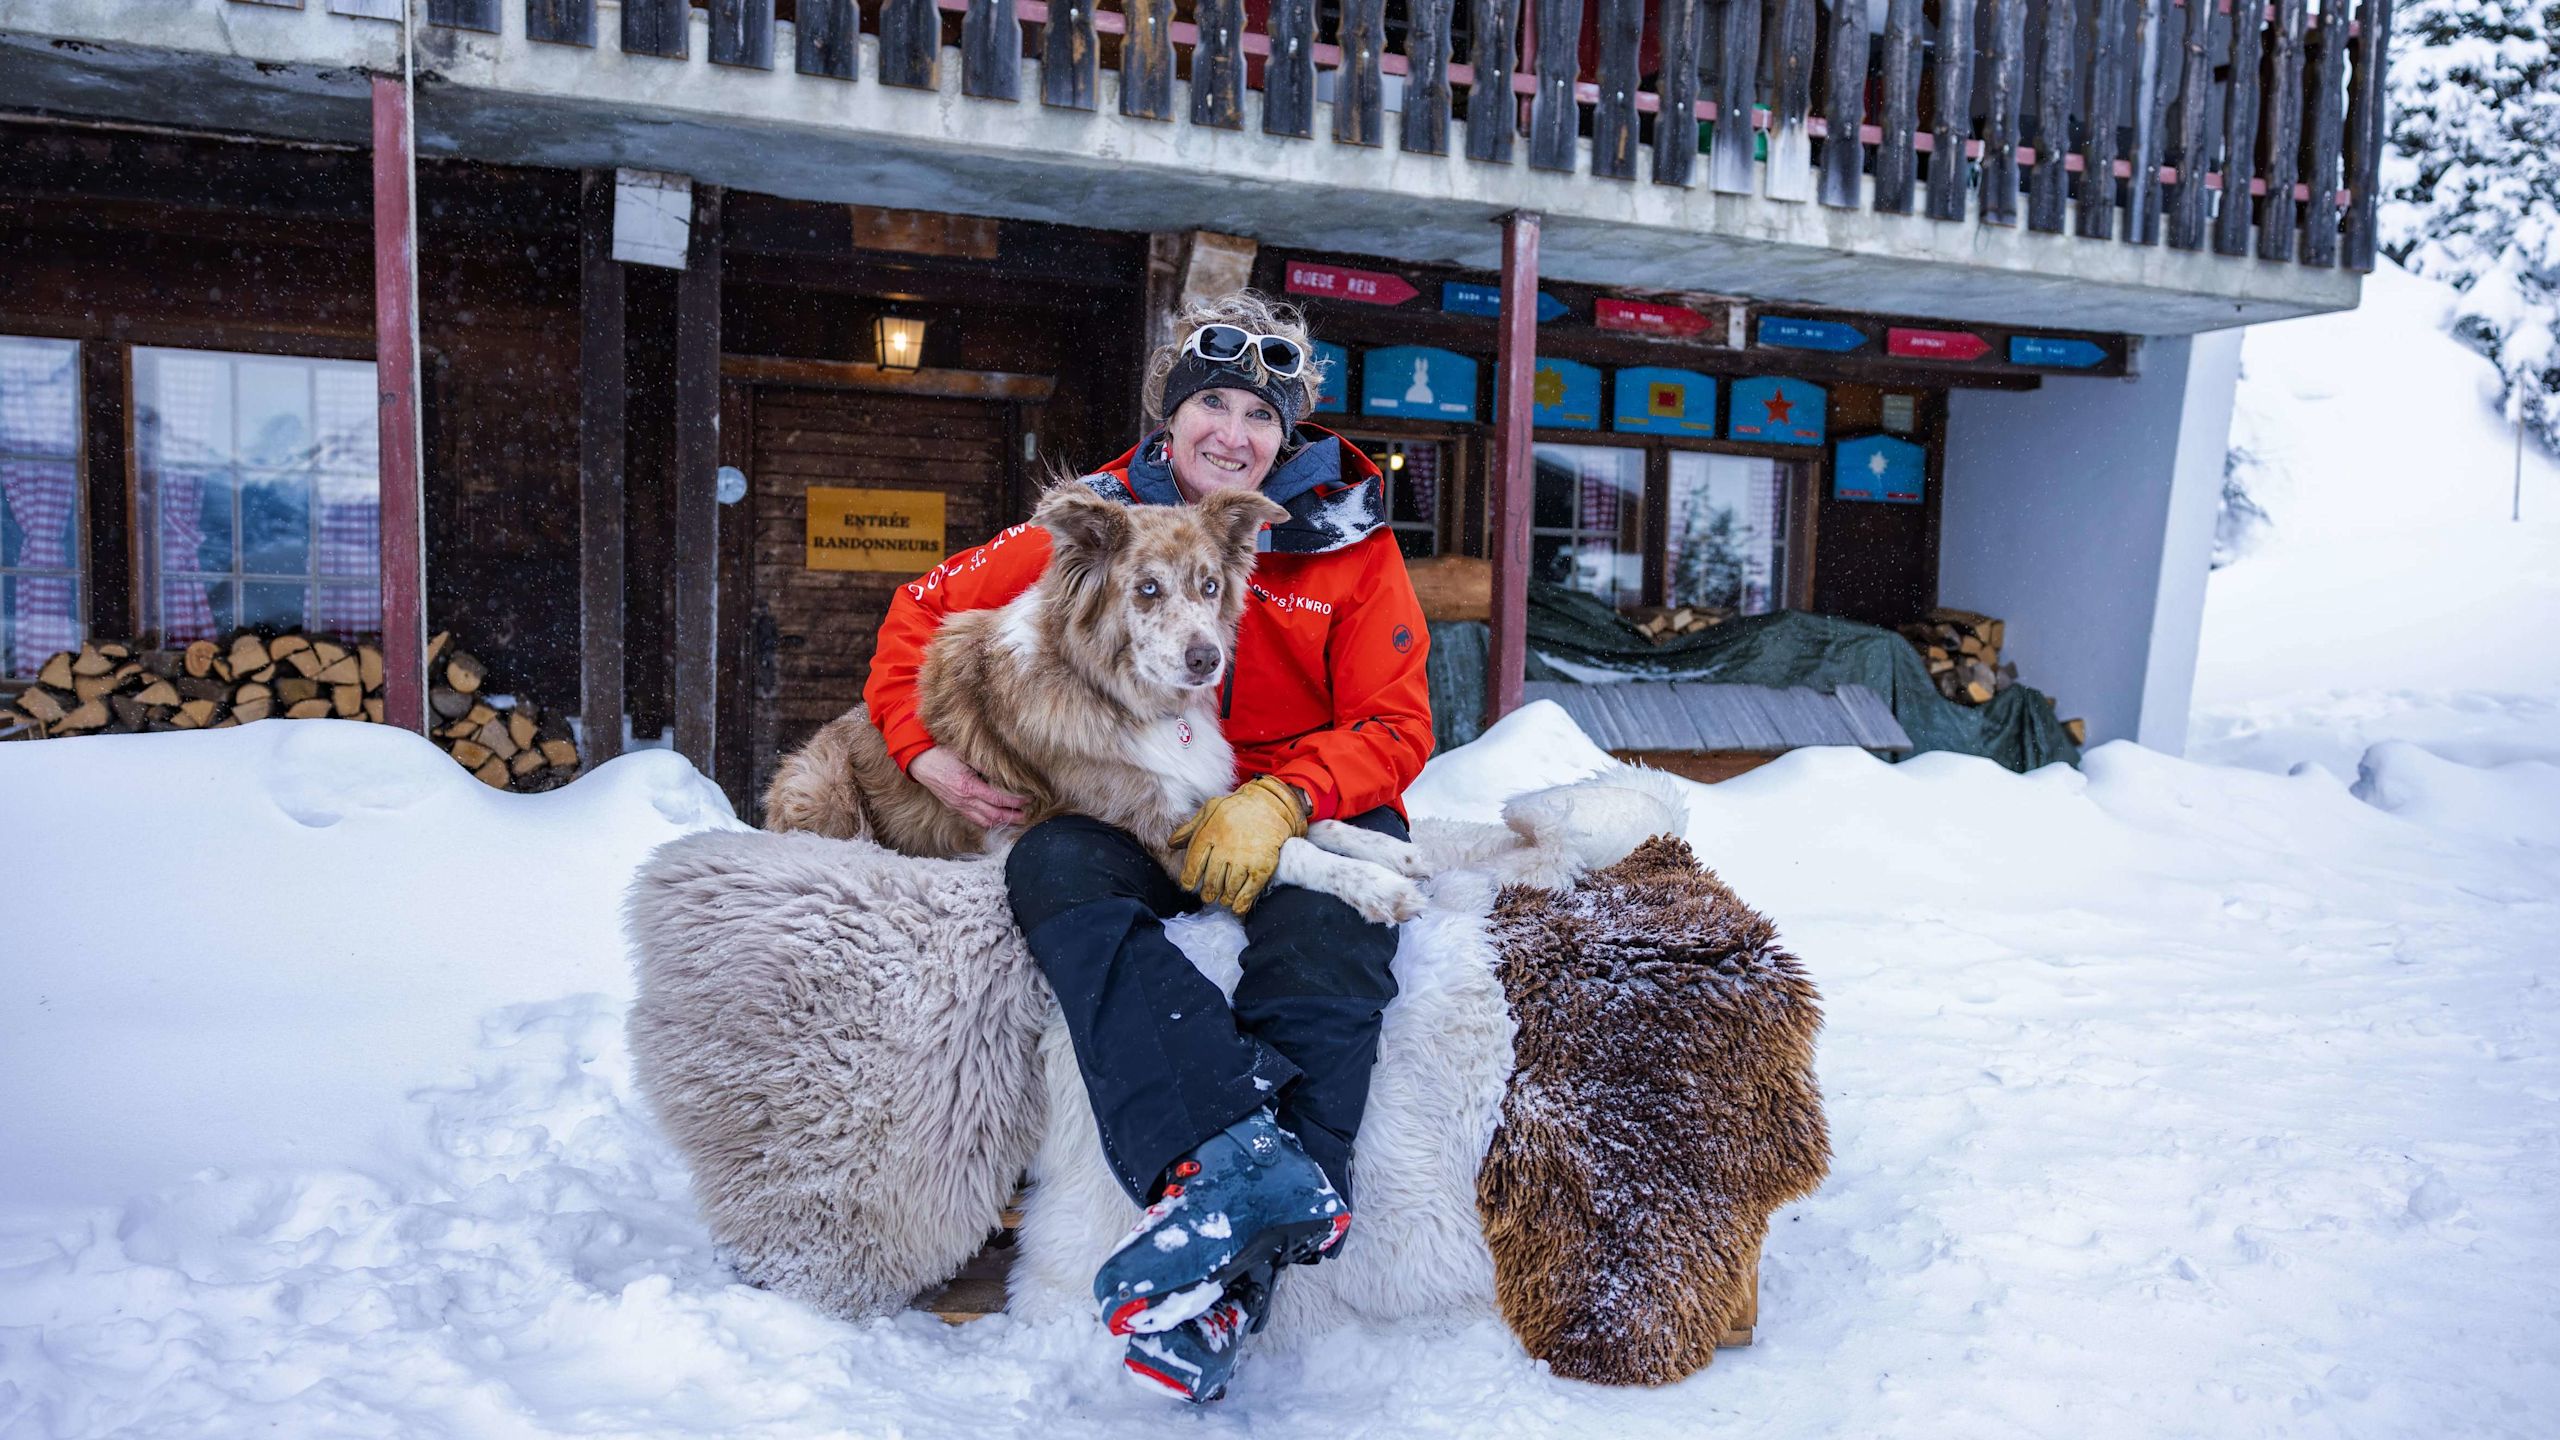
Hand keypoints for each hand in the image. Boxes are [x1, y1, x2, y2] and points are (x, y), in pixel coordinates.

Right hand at [910, 746, 1028, 829]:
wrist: (920, 762)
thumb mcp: (965, 755)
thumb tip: (1005, 771)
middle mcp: (964, 801)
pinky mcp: (955, 807)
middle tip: (1028, 815)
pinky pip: (974, 820)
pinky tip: (997, 820)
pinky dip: (988, 823)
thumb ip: (985, 764)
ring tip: (1016, 820)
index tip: (1029, 799)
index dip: (1016, 801)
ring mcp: (959, 806)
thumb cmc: (942, 754)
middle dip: (1013, 817)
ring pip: (984, 821)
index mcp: (969, 787)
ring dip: (1002, 822)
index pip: (998, 799)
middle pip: (994, 815)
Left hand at [1170, 776, 1308, 914]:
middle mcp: (1226, 848)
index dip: (1189, 878)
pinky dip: (1241, 902)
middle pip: (1210, 880)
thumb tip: (1171, 843)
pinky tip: (1237, 907)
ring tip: (1222, 899)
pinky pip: (1249, 891)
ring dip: (1223, 898)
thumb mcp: (1210, 810)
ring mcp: (1245, 859)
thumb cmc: (1237, 808)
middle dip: (1208, 892)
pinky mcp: (1262, 866)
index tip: (1188, 885)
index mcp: (1210, 834)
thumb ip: (1190, 828)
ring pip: (1228, 888)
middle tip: (1208, 895)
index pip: (1193, 864)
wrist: (1271, 805)